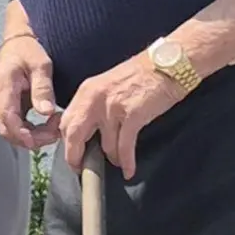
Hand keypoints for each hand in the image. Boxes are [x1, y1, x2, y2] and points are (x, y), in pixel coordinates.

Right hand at [0, 33, 60, 149]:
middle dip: (32, 139)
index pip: (7, 118)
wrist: (16, 44)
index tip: (39, 141)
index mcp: (4, 87)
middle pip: (8, 130)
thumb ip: (42, 88)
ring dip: (32, 136)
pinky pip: (14, 126)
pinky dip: (30, 130)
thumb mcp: (41, 65)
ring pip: (11, 131)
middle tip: (56, 133)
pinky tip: (47, 124)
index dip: (21, 134)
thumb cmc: (28, 51)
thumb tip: (46, 112)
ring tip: (54, 127)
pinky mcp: (5, 107)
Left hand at [59, 56, 183, 178]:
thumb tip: (89, 132)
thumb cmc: (141, 75)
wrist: (168, 64)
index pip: (66, 122)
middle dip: (76, 157)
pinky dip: (126, 162)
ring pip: (105, 145)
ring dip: (111, 159)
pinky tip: (129, 170)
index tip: (72, 156)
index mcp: (86, 92)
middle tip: (83, 170)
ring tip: (117, 164)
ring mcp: (112, 108)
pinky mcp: (132, 115)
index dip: (66, 143)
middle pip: (74, 135)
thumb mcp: (107, 86)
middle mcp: (94, 99)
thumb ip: (94, 105)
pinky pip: (124, 147)